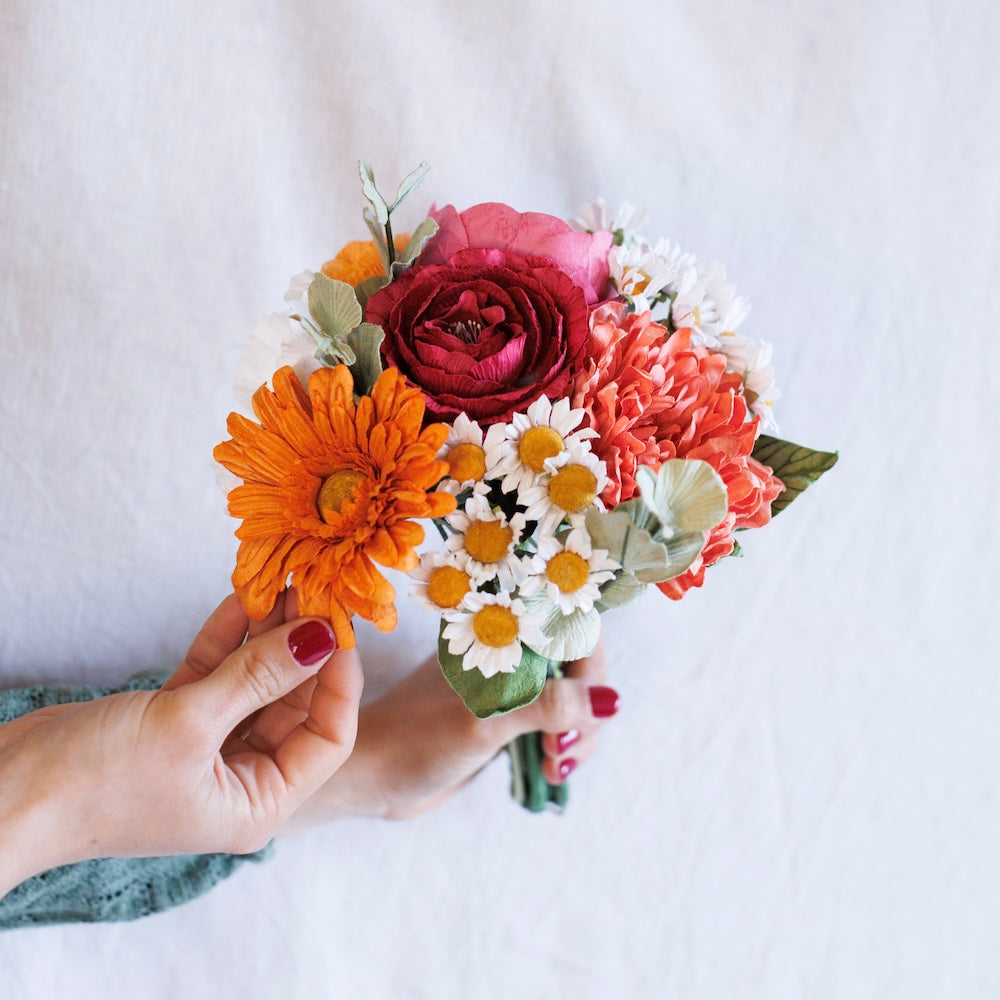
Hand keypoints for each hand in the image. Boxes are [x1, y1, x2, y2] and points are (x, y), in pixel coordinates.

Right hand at [0, 595, 362, 894]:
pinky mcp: (175, 721)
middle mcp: (240, 778)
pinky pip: (217, 673)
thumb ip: (258, 675)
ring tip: (284, 578)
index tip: (338, 625)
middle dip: (302, 646)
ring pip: (255, 681)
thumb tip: (319, 637)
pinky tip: (245, 597)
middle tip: (313, 588)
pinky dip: (228, 637)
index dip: (339, 679)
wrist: (2, 793)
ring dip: (266, 633)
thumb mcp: (188, 723)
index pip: (328, 737)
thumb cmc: (94, 782)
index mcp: (258, 802)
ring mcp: (207, 748)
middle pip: (294, 702)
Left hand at [284, 640, 616, 826]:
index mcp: (497, 633)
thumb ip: (544, 707)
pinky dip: (563, 746)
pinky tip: (550, 769)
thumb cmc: (413, 739)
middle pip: (578, 665)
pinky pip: (554, 726)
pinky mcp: (507, 722)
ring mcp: (509, 689)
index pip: (569, 625)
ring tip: (554, 765)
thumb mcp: (481, 722)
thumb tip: (610, 701)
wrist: (368, 776)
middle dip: (586, 708)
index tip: (587, 706)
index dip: (589, 662)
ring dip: (578, 733)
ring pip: (570, 700)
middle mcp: (507, 654)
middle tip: (564, 749)